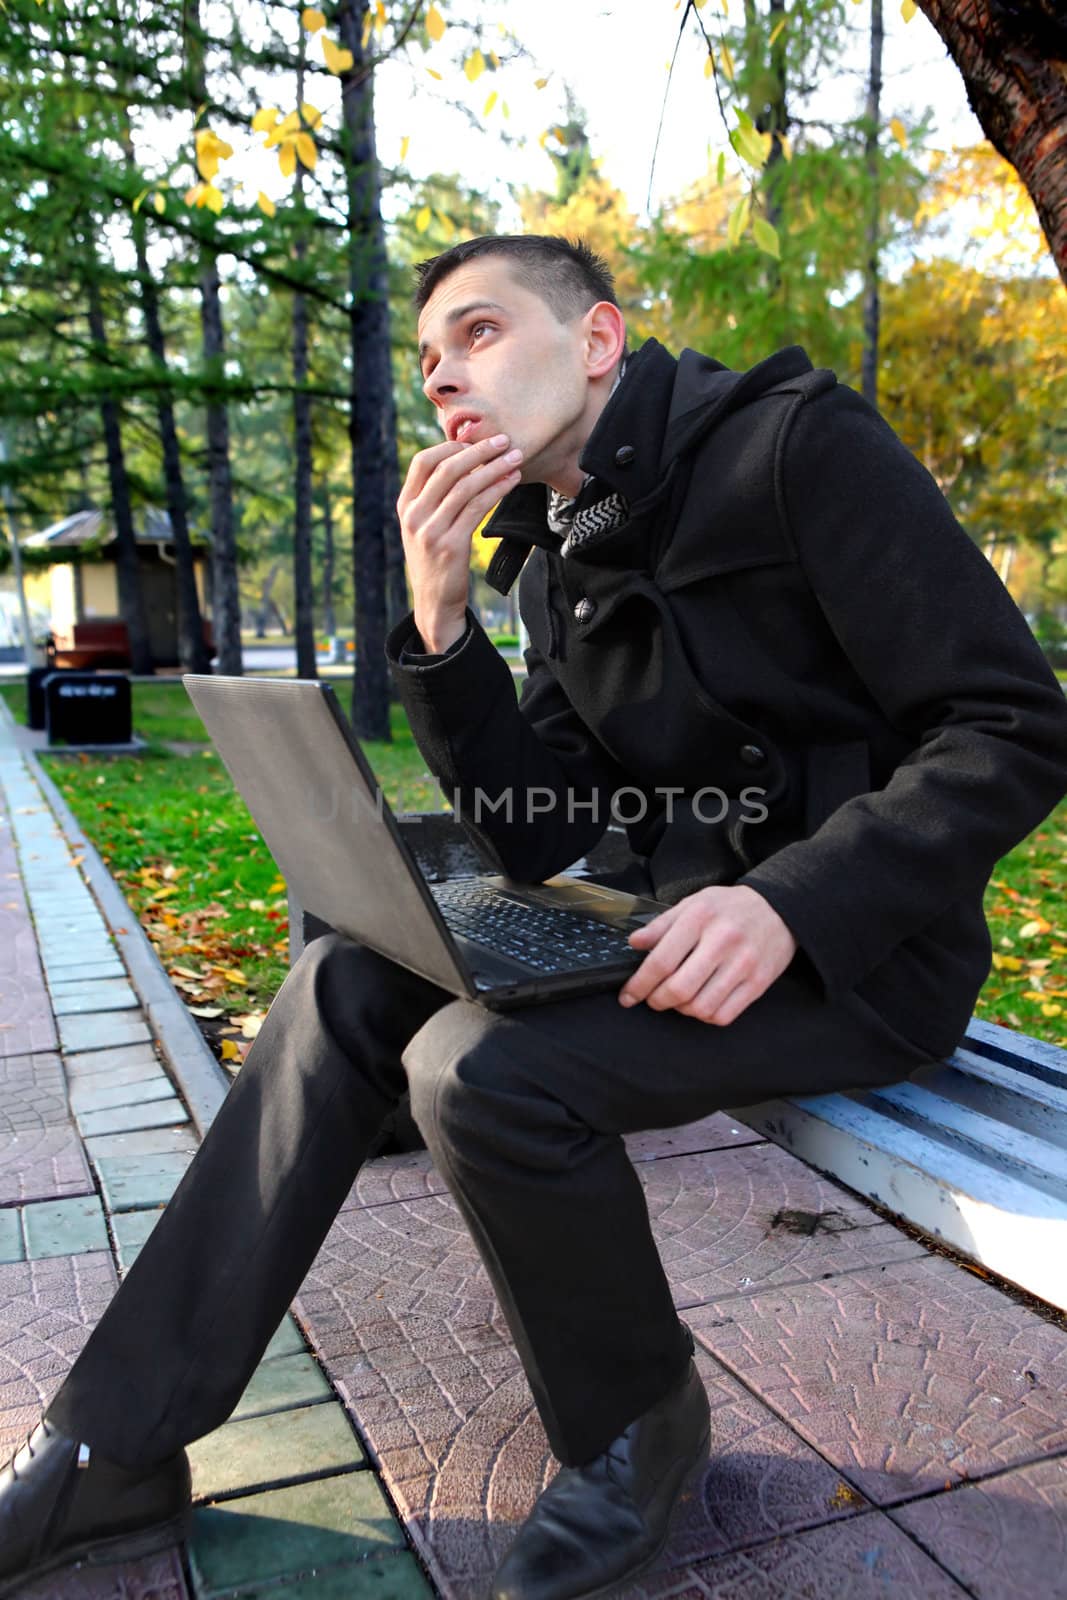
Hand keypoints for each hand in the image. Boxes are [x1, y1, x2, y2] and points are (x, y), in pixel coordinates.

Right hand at [398, 434, 522, 650]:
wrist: (434, 604)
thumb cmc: (436, 561)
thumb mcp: (424, 527)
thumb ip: (434, 498)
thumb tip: (461, 460)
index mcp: (405, 505)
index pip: (423, 462)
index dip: (451, 446)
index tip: (477, 441)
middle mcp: (413, 515)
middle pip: (448, 468)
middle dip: (480, 451)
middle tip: (504, 442)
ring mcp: (429, 530)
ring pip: (466, 486)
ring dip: (495, 468)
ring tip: (516, 459)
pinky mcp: (450, 545)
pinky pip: (477, 507)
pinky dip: (497, 490)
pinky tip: (511, 482)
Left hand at [618, 884, 796, 1025]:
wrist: (779, 909)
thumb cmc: (730, 907)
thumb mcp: (692, 903)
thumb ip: (661, 924)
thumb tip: (635, 943)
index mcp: (700, 919)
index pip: (661, 961)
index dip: (638, 985)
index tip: (628, 996)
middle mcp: (722, 941)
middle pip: (679, 989)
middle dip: (657, 1001)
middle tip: (653, 998)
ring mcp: (743, 964)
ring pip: (700, 1007)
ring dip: (681, 1010)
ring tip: (678, 999)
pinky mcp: (758, 983)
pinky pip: (724, 1015)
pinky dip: (706, 1016)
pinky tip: (702, 1003)